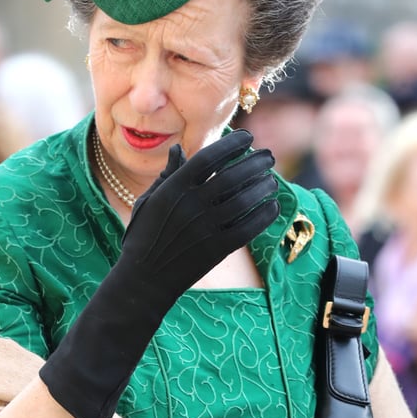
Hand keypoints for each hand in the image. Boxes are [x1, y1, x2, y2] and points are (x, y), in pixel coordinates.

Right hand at [120, 129, 279, 308]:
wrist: (144, 279)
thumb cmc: (144, 236)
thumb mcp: (149, 201)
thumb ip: (168, 175)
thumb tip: (177, 149)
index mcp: (172, 189)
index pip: (208, 158)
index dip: (231, 145)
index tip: (247, 138)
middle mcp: (190, 206)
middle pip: (231, 177)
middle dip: (255, 162)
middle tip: (268, 156)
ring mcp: (204, 228)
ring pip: (243, 201)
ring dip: (262, 187)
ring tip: (272, 180)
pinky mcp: (216, 250)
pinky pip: (247, 228)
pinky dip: (263, 216)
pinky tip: (272, 207)